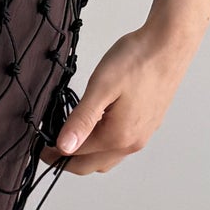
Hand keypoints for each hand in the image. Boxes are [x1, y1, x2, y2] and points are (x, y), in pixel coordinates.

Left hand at [41, 17, 203, 174]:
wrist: (170, 44)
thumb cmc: (137, 60)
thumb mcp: (101, 87)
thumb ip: (82, 120)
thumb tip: (64, 147)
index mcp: (118, 137)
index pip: (77, 156)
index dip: (54, 153)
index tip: (39, 145)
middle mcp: (133, 143)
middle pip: (93, 165)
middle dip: (69, 160)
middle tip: (49, 147)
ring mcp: (143, 135)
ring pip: (108, 157)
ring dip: (88, 154)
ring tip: (71, 135)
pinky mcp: (149, 124)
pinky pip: (122, 145)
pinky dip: (104, 144)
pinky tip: (97, 124)